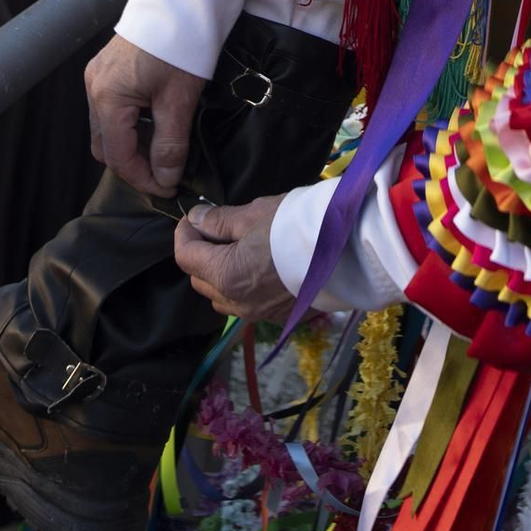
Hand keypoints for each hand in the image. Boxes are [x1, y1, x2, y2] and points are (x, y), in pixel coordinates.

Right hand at [84, 34, 204, 195]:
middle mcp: (94, 87)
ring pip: (107, 128)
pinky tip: (156, 123)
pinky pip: (111, 108)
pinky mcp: (107, 68)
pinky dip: (130, 124)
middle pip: (105, 146)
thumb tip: (165, 179)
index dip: (143, 179)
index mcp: (107, 97)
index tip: (167, 189)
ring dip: (132, 144)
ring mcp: (98, 76)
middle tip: (165, 173)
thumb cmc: (181, 43)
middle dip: (133, 164)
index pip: (118, 157)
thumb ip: (170, 145)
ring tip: (164, 149)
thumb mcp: (179, 100)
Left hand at [175, 196, 289, 319]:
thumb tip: (196, 219)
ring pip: (221, 297)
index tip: (193, 216)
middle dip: (201, 253)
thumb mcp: (252, 214)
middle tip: (216, 228)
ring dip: (219, 274)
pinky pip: (246, 305)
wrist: (346, 250)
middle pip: (200, 279)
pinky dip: (243, 287)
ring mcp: (258, 314)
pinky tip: (259, 267)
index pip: (185, 256)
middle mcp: (237, 302)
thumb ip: (219, 220)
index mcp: (225, 276)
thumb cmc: (296, 226)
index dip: (184, 232)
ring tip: (237, 249)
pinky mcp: (278, 316)